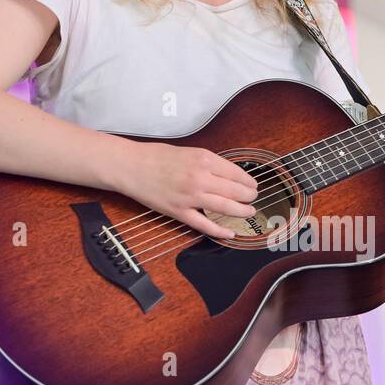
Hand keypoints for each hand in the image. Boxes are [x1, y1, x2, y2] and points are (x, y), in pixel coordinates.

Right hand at [115, 142, 257, 240]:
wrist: (131, 166)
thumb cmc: (156, 156)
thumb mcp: (189, 151)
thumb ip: (209, 163)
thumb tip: (228, 174)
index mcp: (204, 160)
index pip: (236, 174)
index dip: (248, 182)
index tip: (253, 185)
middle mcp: (200, 178)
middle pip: (235, 192)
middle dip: (249, 197)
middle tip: (253, 199)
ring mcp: (190, 197)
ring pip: (225, 208)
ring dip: (241, 211)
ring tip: (249, 212)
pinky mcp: (179, 212)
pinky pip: (204, 225)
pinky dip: (220, 231)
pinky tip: (231, 233)